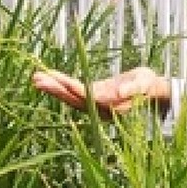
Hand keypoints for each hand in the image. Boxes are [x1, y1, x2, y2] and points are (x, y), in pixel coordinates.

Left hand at [31, 65, 167, 114]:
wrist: (151, 91)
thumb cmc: (149, 85)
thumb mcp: (145, 83)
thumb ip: (133, 88)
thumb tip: (118, 92)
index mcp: (112, 106)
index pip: (89, 97)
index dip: (74, 89)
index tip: (59, 80)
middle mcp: (100, 109)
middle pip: (74, 99)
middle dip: (56, 89)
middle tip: (38, 79)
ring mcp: (95, 105)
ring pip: (70, 98)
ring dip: (53, 88)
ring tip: (35, 78)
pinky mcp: (92, 99)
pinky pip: (73, 94)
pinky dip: (60, 86)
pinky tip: (48, 78)